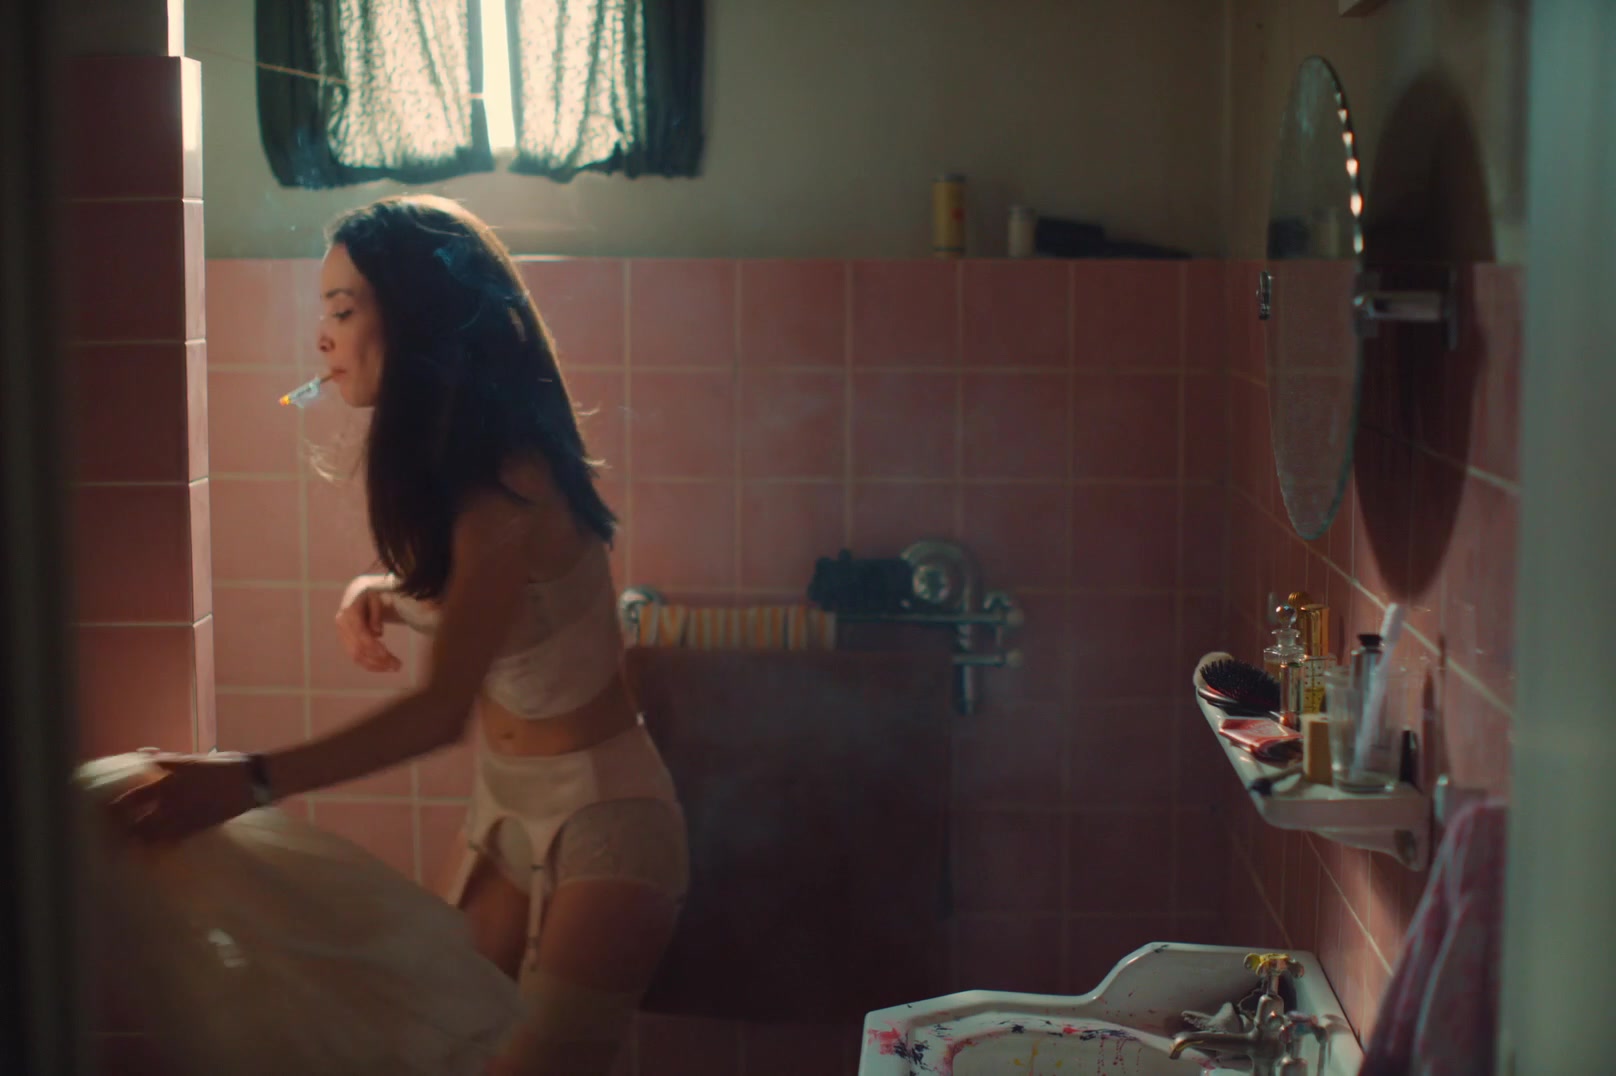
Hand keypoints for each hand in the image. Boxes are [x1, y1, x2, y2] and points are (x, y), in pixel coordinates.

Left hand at [106, 753, 257, 844]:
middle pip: (136, 822)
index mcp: (168, 781)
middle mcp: (172, 802)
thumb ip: (166, 760)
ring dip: (139, 840)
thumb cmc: (225, 765)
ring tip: (130, 844)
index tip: (104, 812)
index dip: (115, 808)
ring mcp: (184, 817)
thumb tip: (140, 754)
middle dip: (123, 829)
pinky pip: (171, 843)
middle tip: (113, 833)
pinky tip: (154, 851)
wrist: (254, 781)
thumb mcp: (194, 758)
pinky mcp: (197, 829)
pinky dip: (159, 847)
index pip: (131, 799)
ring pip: (152, 836)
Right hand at [336, 575, 401, 672]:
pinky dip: (369, 663)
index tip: (389, 656)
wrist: (356, 591)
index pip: (361, 636)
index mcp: (349, 613)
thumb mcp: (375, 597)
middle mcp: (342, 625)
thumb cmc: (369, 593)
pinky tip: (383, 666)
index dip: (375, 648)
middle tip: (398, 666)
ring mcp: (341, 633)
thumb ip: (376, 613)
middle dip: (378, 660)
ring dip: (375, 665)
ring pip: (356, 656)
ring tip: (393, 667)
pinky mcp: (344, 640)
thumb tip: (378, 633)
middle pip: (358, 649)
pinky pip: (355, 656)